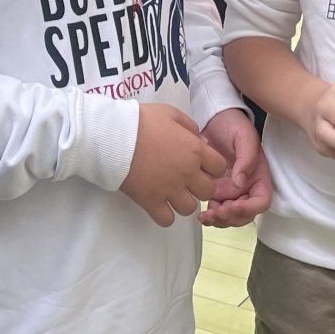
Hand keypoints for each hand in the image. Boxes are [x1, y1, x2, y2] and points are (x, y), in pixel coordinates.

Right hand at [120, 103, 225, 226]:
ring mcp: (170, 189)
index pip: (220, 168)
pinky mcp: (151, 202)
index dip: (211, 167)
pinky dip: (165, 215)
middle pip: (208, 191)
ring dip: (183, 202)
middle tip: (186, 181)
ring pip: (190, 209)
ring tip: (171, 193)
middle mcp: (187, 172)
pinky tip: (158, 204)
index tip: (200, 165)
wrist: (114, 135)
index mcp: (195, 150)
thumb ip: (190, 127)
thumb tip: (202, 142)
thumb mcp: (171, 113)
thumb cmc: (142, 121)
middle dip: (199, 187)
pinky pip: (167, 220)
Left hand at [199, 107, 272, 226]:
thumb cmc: (233, 124)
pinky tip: (200, 211)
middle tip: (215, 213)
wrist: (213, 118)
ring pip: (229, 216)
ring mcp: (230, 190)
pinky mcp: (216, 190)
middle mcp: (246, 187)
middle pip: (245, 214)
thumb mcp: (244, 136)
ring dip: (219, 220)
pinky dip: (209, 215)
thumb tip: (240, 183)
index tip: (233, 206)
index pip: (261, 201)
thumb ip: (246, 158)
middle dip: (230, 218)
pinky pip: (215, 209)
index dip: (249, 209)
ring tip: (205, 215)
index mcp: (258, 176)